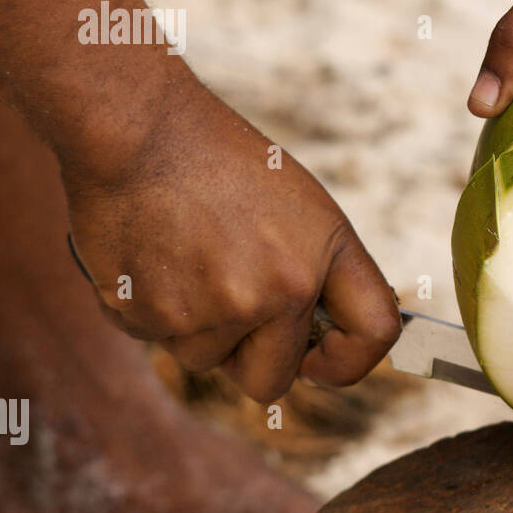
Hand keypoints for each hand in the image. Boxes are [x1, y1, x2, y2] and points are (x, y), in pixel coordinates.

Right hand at [63, 78, 400, 401]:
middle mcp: (279, 291)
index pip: (374, 333)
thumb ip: (319, 272)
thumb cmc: (219, 162)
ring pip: (207, 360)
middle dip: (252, 358)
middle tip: (229, 311)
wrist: (138, 131)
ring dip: (196, 328)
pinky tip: (153, 256)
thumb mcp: (300, 206)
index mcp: (324, 255)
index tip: (320, 360)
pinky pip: (158, 341)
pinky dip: (153, 311)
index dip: (350, 360)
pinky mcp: (152, 317)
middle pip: (272, 380)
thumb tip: (321, 340)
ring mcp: (214, 310)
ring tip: (185, 258)